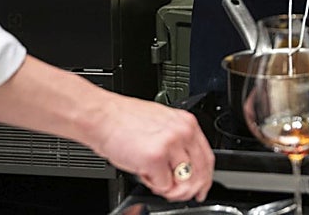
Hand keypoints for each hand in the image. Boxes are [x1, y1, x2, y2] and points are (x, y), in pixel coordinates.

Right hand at [92, 93, 213, 201]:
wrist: (100, 116)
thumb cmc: (122, 120)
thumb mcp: (160, 123)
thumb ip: (177, 142)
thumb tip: (186, 167)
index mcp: (186, 123)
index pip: (207, 159)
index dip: (205, 179)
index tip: (201, 189)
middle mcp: (182, 132)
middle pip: (199, 174)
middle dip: (186, 190)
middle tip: (172, 192)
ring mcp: (170, 145)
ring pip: (182, 183)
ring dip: (166, 186)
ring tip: (150, 173)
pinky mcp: (155, 158)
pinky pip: (163, 186)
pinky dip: (151, 184)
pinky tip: (140, 169)